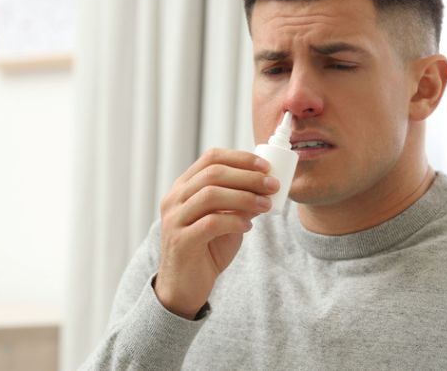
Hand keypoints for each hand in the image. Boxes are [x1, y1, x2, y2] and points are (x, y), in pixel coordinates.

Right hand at [154, 148, 278, 318]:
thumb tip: (268, 186)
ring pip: (211, 195)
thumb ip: (241, 204)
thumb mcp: (226, 221)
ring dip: (245, 197)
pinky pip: (210, 223)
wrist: (185, 288)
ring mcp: (174, 219)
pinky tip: (248, 226)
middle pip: (213, 173)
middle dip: (248, 177)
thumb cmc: (206, 250)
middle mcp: (175, 199)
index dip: (241, 158)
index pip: (211, 158)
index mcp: (184, 187)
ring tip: (266, 205)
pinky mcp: (181, 241)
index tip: (266, 166)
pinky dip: (234, 221)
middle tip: (272, 185)